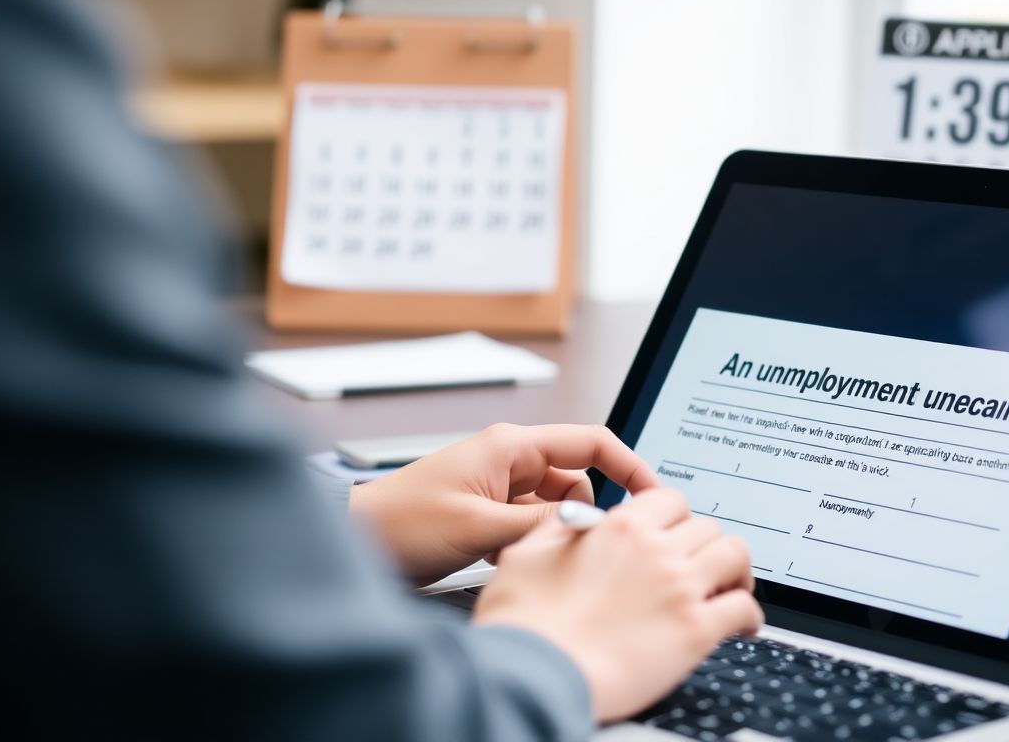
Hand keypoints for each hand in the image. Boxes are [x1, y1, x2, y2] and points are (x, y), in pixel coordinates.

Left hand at [349, 423, 659, 583]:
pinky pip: (530, 525)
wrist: (353, 542)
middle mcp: (508, 460)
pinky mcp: (487, 513)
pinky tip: (510, 564)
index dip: (630, 467)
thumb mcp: (480, 528)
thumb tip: (592, 528)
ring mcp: (497, 487)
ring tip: (531, 558)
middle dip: (584, 514)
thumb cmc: (400, 524)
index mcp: (511, 447)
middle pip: (577, 480)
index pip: (592, 444)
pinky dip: (531, 544)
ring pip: (554, 508)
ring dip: (552, 534)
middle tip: (585, 547)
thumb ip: (542, 526)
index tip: (655, 497)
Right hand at [472, 488, 763, 721]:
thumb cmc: (522, 625)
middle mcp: (656, 551)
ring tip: (731, 587)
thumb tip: (579, 520)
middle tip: (702, 565)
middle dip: (706, 545)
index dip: (677, 516)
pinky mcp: (695, 631)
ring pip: (735, 556)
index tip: (678, 532)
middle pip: (708, 527)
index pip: (670, 500)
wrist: (532, 674)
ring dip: (736, 571)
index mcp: (619, 529)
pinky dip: (749, 615)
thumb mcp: (526, 555)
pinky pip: (743, 608)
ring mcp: (680, 589)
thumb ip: (558, 529)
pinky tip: (742, 625)